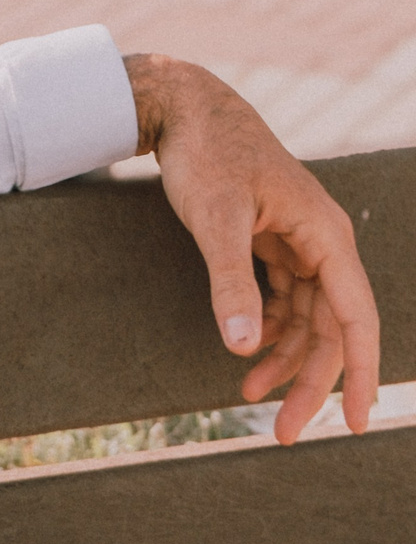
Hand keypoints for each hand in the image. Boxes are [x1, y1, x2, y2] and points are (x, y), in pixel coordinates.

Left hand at [130, 54, 379, 441]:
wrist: (185, 111)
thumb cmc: (206, 157)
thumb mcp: (214, 221)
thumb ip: (229, 283)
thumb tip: (239, 346)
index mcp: (326, 236)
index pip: (355, 318)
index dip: (358, 374)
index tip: (356, 423)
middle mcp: (322, 242)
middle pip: (330, 328)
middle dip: (310, 382)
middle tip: (282, 432)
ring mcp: (299, 243)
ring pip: (306, 318)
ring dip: (284, 360)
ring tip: (249, 398)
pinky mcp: (272, 242)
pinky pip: (283, 299)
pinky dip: (266, 329)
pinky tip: (243, 352)